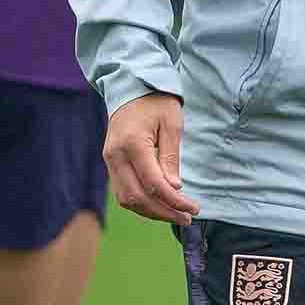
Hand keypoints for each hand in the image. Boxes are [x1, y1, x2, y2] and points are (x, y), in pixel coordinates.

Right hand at [104, 91, 198, 224]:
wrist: (131, 87)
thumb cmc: (156, 102)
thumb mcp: (172, 124)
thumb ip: (171, 158)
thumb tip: (174, 188)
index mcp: (132, 143)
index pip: (153, 184)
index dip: (174, 201)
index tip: (193, 208)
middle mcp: (116, 155)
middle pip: (137, 197)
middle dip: (163, 212)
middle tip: (187, 217)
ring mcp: (110, 160)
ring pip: (127, 199)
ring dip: (152, 211)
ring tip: (176, 215)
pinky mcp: (111, 163)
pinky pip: (123, 191)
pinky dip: (142, 202)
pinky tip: (160, 204)